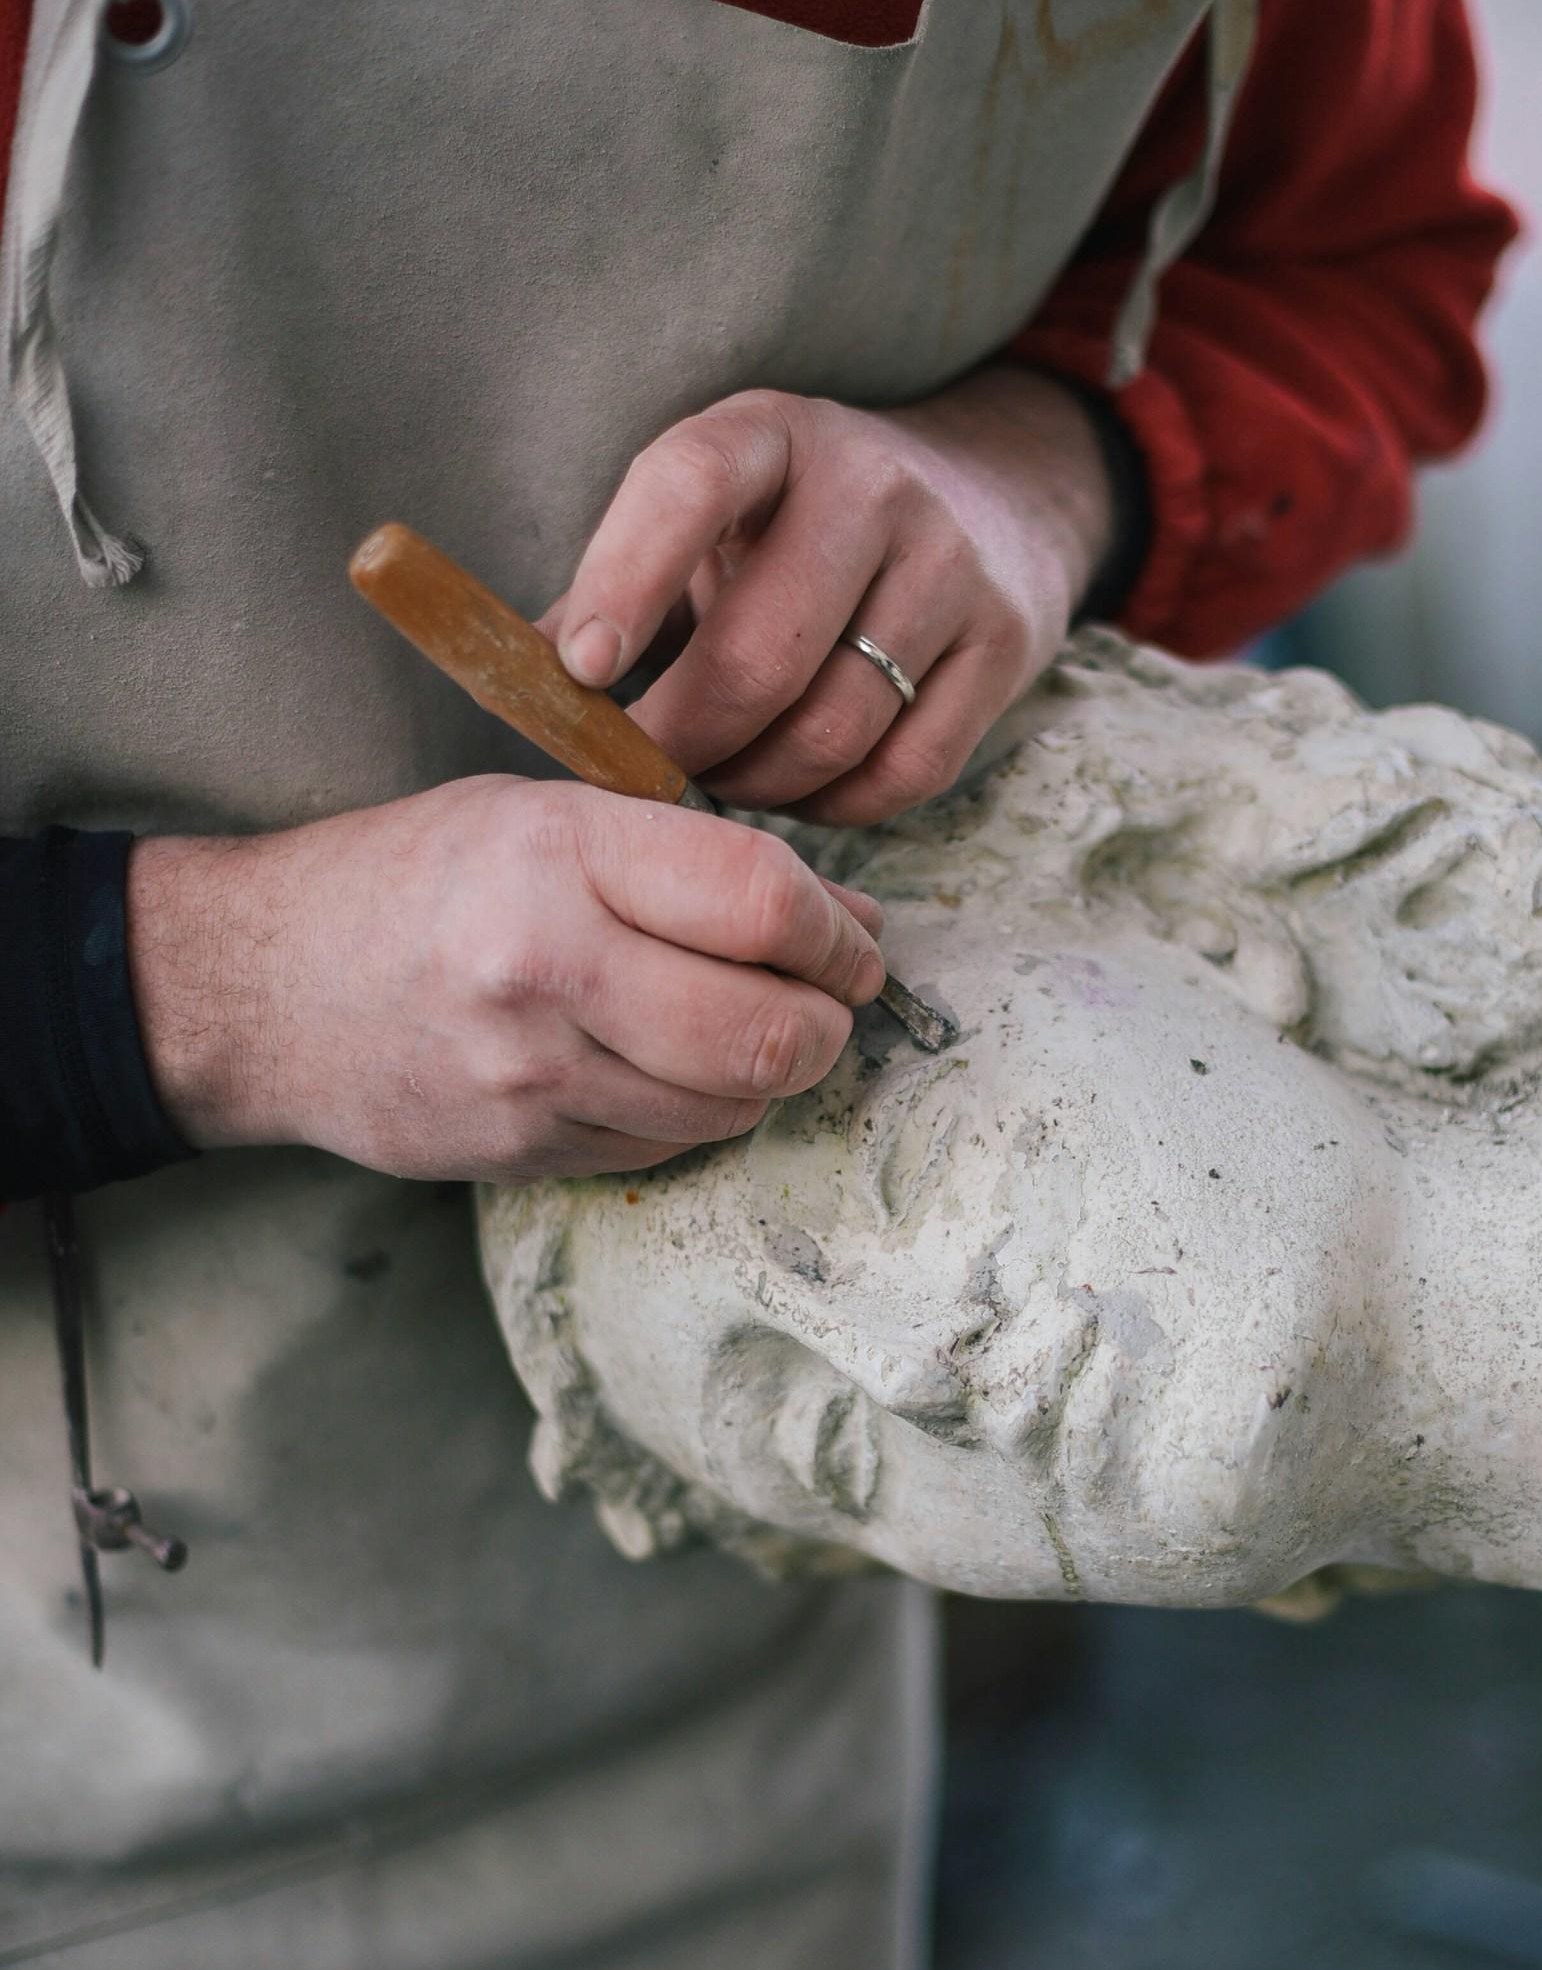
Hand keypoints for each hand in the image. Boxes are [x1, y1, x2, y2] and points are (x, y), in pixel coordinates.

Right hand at [127, 781, 885, 1180]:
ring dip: (772, 1073)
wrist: (259, 989)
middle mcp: (546, 971)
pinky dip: (699, 1111)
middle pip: (768, 1032)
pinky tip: (669, 1064)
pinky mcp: (525, 1152)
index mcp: (558, 857)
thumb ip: (698, 860)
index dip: (837, 931)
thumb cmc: (413, 880)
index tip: (854, 939)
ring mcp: (534, 1077)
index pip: (761, 901)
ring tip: (750, 1026)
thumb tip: (851, 918)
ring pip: (732, 1105)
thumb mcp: (545, 817)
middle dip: (830, 1022)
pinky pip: (669, 1145)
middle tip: (830, 1000)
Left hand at [542, 363, 1114, 824]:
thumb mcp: (713, 516)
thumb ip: (618, 587)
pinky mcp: (1003, 643)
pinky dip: (838, 808)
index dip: (625, 581)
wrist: (989, 501)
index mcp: (771, 436)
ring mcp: (951, 564)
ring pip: (833, 730)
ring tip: (727, 776)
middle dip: (687, 739)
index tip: (583, 674)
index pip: (688, 486)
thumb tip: (520, 681)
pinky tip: (805, 790)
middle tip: (653, 765)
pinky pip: (905, 773)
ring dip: (759, 784)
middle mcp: (872, 487)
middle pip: (761, 657)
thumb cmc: (800, 529)